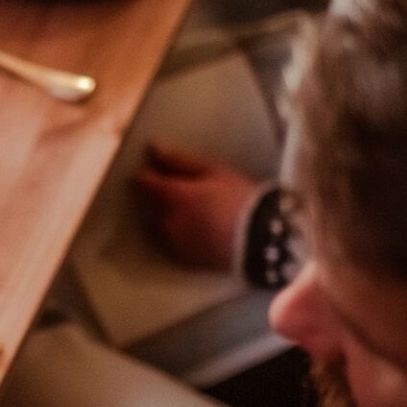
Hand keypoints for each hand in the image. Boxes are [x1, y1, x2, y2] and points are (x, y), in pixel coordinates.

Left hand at [133, 143, 259, 270]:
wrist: (262, 240)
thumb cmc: (240, 197)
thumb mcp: (213, 171)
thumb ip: (179, 161)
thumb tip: (153, 148)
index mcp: (172, 196)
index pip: (144, 183)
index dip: (149, 176)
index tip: (157, 172)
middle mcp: (165, 220)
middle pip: (148, 204)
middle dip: (157, 195)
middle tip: (181, 191)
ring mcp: (171, 242)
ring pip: (156, 224)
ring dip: (164, 216)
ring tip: (190, 212)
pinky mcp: (181, 259)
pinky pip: (168, 243)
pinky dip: (174, 234)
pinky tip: (195, 229)